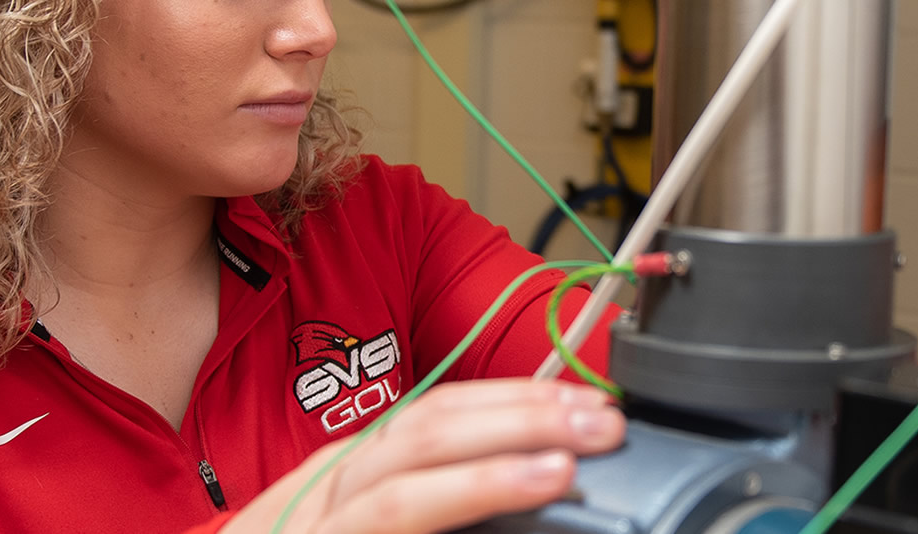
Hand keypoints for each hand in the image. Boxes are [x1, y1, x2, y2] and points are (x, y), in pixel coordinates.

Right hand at [223, 379, 625, 533]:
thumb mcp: (351, 523)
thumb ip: (414, 501)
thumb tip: (518, 482)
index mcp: (342, 475)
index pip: (432, 414)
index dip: (509, 399)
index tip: (580, 396)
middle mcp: (324, 489)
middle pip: (426, 423)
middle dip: (520, 409)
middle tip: (603, 413)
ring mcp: (314, 521)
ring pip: (405, 468)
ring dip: (497, 453)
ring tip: (572, 453)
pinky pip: (389, 521)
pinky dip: (459, 499)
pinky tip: (517, 492)